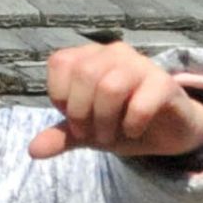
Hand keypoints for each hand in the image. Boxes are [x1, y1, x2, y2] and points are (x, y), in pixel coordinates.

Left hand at [28, 41, 202, 161]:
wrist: (168, 131)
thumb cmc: (122, 121)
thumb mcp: (88, 132)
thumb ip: (63, 136)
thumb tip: (33, 150)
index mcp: (90, 57)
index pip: (61, 63)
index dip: (61, 97)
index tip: (74, 119)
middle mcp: (114, 53)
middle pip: (84, 75)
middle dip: (82, 113)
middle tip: (92, 134)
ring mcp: (142, 64)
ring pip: (110, 86)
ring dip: (105, 121)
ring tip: (111, 136)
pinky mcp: (165, 83)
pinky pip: (141, 103)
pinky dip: (131, 125)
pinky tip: (134, 131)